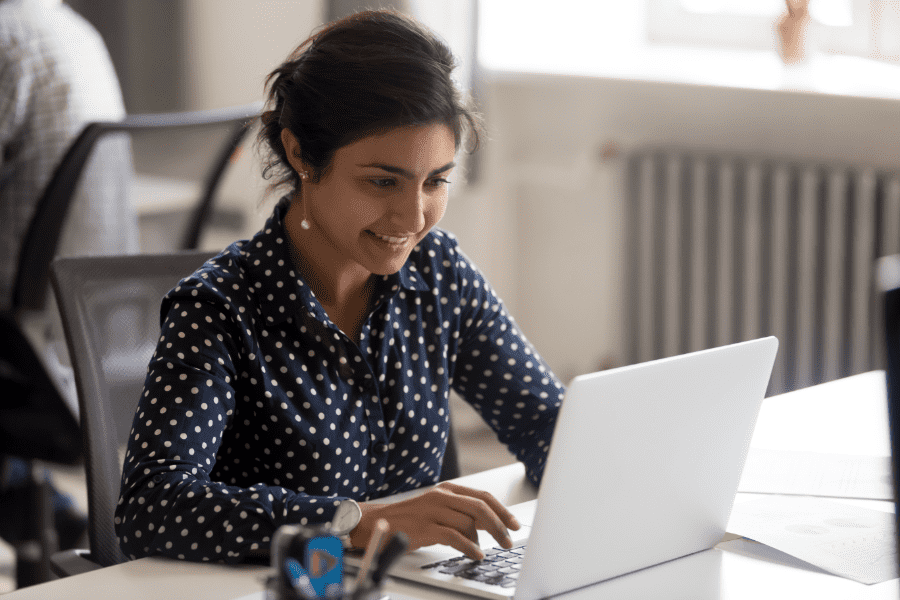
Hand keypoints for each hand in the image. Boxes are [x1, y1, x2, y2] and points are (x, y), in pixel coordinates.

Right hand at [349, 482, 520, 559]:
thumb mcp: (439, 509)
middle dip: (499, 525)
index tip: (514, 524)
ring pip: (469, 522)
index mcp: (448, 490)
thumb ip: (462, 513)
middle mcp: (442, 496)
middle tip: (508, 540)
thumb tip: (488, 525)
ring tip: (483, 551)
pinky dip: (469, 547)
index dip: (502, 511)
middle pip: (480, 507)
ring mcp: (433, 511)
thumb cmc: (411, 519)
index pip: (483, 496)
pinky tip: (475, 554)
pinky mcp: (426, 527)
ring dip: (482, 540)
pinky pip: (454, 537)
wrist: (379, 523)